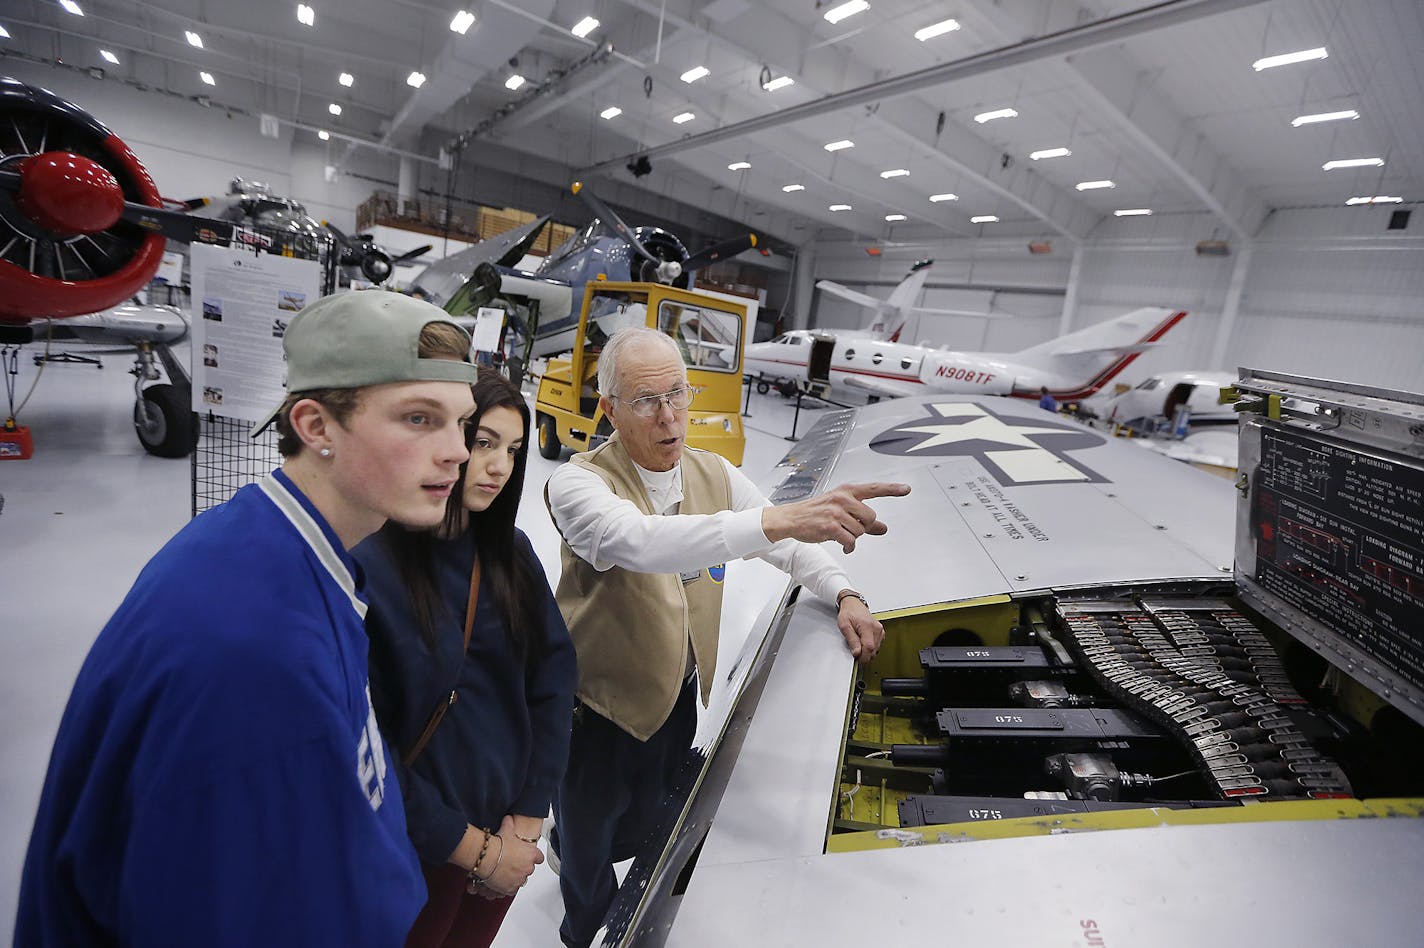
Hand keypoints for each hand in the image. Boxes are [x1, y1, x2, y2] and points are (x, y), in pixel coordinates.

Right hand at [470, 815, 543, 897]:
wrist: (486, 858)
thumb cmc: (497, 845)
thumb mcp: (506, 830)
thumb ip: (510, 824)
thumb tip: (509, 818)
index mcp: (531, 854)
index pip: (539, 858)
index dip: (533, 857)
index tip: (528, 857)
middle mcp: (528, 868)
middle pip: (529, 869)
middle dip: (522, 867)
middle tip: (511, 863)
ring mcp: (520, 879)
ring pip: (521, 880)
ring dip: (515, 877)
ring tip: (505, 871)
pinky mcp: (511, 889)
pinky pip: (512, 889)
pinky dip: (508, 886)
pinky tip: (502, 880)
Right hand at [762, 482, 910, 553]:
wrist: (791, 518)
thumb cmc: (815, 512)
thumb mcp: (840, 510)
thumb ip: (864, 519)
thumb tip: (883, 528)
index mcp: (846, 491)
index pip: (874, 488)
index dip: (892, 489)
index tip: (906, 489)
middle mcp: (843, 499)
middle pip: (871, 517)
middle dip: (864, 526)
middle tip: (851, 528)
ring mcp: (836, 512)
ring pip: (861, 531)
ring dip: (853, 537)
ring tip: (841, 534)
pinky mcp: (831, 526)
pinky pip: (851, 541)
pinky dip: (849, 547)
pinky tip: (843, 546)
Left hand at [837, 594, 883, 662]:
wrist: (853, 604)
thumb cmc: (848, 612)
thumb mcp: (844, 626)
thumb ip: (851, 640)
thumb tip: (857, 653)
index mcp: (867, 626)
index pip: (869, 647)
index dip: (863, 657)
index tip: (857, 660)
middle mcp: (876, 628)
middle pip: (874, 649)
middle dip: (865, 655)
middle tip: (855, 653)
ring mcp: (880, 630)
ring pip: (876, 649)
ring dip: (868, 652)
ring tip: (858, 646)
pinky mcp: (880, 632)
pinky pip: (877, 645)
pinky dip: (871, 647)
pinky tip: (864, 643)